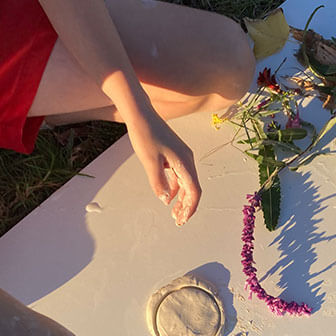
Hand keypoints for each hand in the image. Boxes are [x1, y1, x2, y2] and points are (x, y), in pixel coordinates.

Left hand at [125, 107, 201, 225]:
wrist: (141, 114)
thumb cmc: (145, 135)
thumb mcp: (149, 161)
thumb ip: (158, 183)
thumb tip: (166, 200)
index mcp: (184, 162)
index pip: (194, 191)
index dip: (190, 208)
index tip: (182, 219)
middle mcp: (187, 160)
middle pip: (192, 189)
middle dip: (186, 206)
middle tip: (177, 220)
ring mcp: (181, 157)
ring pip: (186, 183)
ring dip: (181, 199)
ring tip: (173, 212)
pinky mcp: (174, 155)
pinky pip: (179, 176)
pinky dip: (176, 188)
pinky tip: (168, 195)